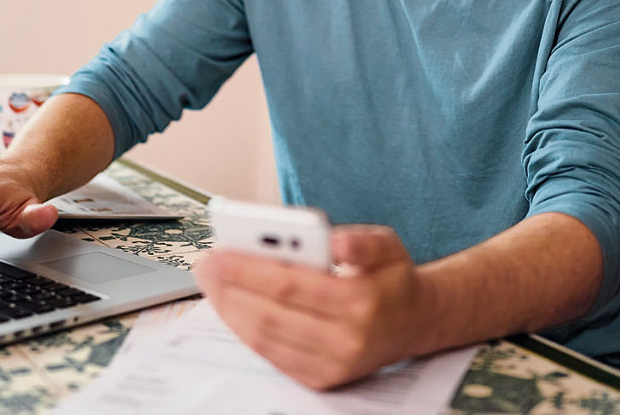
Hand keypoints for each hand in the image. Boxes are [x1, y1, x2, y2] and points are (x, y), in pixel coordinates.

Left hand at [192, 224, 431, 389]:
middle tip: (204, 265)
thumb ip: (360, 241)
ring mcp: (333, 365)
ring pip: (265, 338)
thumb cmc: (392, 277)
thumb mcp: (387, 244)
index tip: (219, 252)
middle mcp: (347, 340)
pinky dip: (245, 330)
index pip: (291, 285)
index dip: (248, 270)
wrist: (415, 322)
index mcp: (363, 302)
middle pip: (271, 314)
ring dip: (230, 309)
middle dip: (230, 288)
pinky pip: (272, 355)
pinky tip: (232, 306)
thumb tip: (333, 241)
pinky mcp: (322, 379)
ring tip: (211, 282)